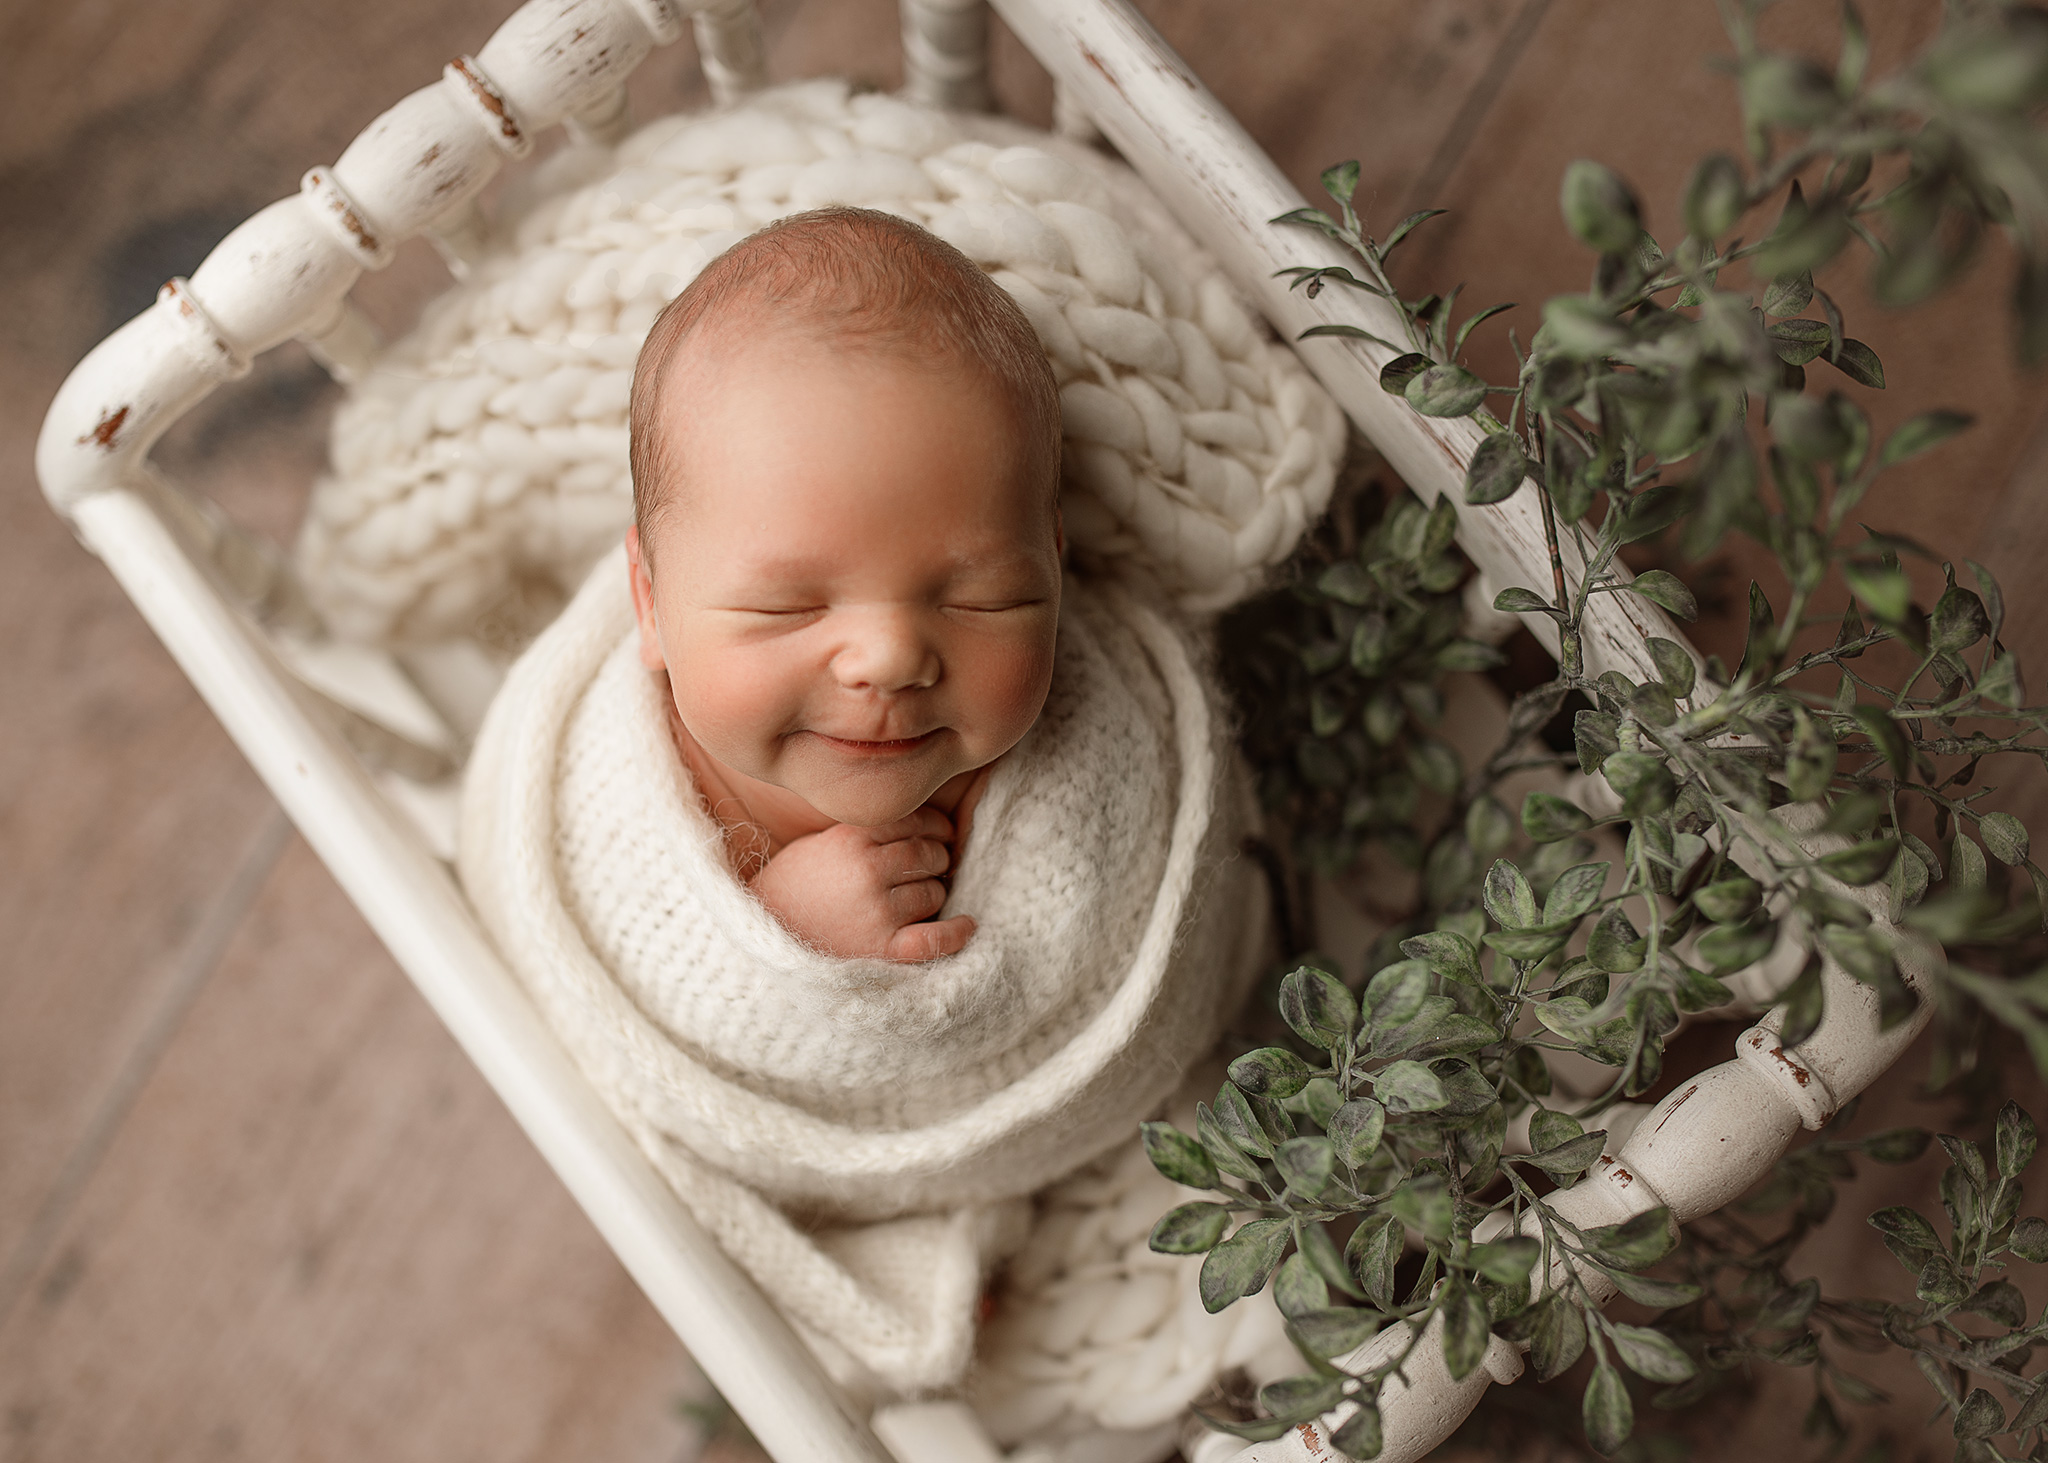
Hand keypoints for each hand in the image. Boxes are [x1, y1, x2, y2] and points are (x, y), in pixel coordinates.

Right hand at [748, 807, 975, 960]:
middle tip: (933, 865)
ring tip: (922, 895)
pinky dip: (957, 932)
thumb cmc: (792, 886)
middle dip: (937, 858)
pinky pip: (935, 938)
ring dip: (935, 892)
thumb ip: (864, 831)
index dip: (935, 825)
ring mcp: (877, 911)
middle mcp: (867, 871)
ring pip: (934, 892)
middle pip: (928, 855)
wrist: (762, 937)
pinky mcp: (882, 949)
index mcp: (851, 838)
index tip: (941, 832)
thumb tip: (921, 825)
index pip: (914, 821)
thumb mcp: (820, 842)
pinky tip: (968, 925)